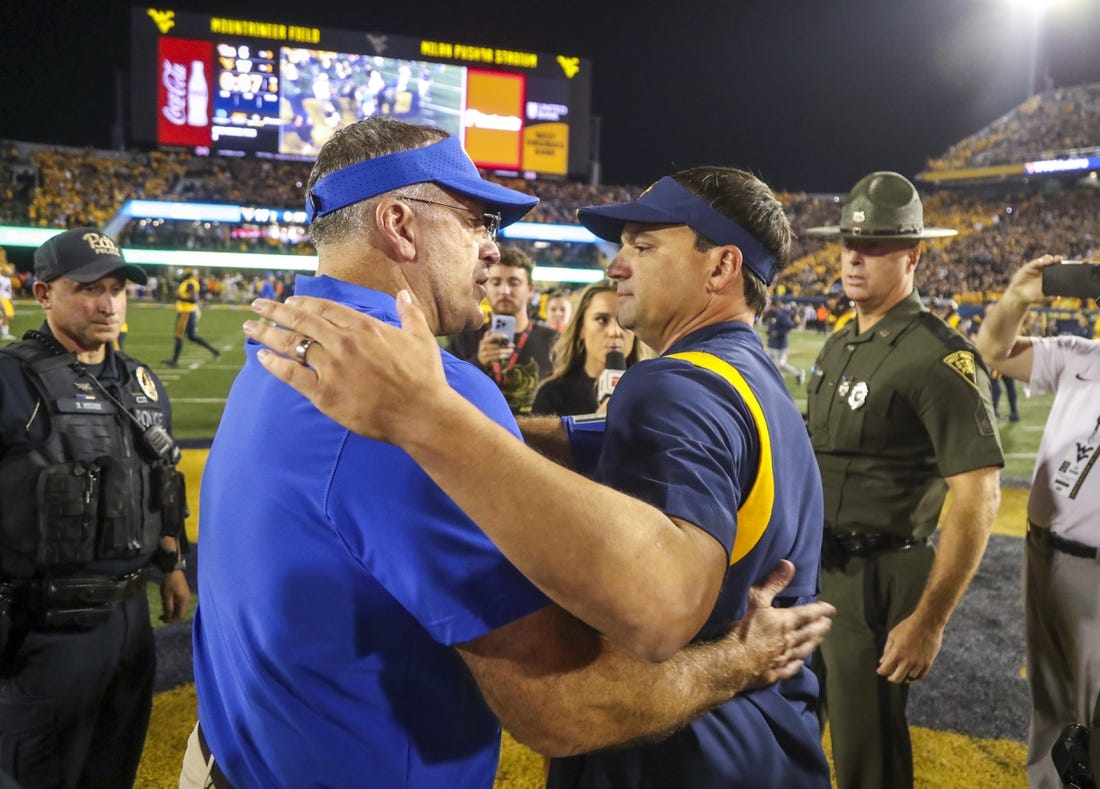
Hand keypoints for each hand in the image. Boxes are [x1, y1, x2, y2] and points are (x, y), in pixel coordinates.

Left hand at [159, 570, 191, 622]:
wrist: (174, 570)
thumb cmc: (170, 583)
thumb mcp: (167, 596)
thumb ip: (168, 608)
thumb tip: (168, 618)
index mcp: (184, 601)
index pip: (180, 616)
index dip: (172, 620)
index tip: (163, 620)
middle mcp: (187, 600)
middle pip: (180, 613)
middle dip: (171, 617)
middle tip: (160, 618)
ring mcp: (185, 597)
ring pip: (179, 609)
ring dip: (171, 612)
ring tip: (162, 613)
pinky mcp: (183, 594)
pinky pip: (178, 604)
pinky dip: (172, 607)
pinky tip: (166, 606)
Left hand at [244, 292, 449, 445]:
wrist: (421, 413)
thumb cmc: (425, 377)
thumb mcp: (421, 338)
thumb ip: (410, 313)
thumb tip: (403, 295)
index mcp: (364, 326)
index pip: (324, 308)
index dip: (303, 303)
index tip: (289, 301)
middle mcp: (343, 342)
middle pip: (300, 320)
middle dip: (275, 311)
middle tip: (257, 305)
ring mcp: (331, 367)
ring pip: (291, 344)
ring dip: (266, 333)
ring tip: (250, 327)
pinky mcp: (324, 393)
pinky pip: (291, 375)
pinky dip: (274, 364)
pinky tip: (261, 357)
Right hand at [477, 331, 512, 366]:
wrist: (481, 360)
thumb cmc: (487, 349)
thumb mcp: (487, 342)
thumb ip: (491, 336)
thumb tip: (493, 329)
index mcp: (484, 340)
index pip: (493, 336)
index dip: (500, 336)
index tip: (507, 336)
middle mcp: (483, 346)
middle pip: (496, 345)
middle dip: (505, 345)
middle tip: (512, 345)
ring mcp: (484, 353)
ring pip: (497, 351)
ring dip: (505, 351)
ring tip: (511, 350)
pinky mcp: (485, 359)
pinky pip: (495, 357)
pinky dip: (501, 356)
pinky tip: (506, 355)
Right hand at [722, 560, 835, 689]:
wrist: (734, 662)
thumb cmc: (744, 629)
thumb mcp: (757, 600)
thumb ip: (774, 583)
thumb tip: (789, 563)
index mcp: (785, 622)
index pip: (808, 614)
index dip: (821, 610)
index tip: (831, 609)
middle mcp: (789, 640)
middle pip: (809, 633)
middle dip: (820, 627)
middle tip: (828, 624)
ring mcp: (783, 658)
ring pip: (803, 650)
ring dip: (812, 643)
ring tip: (820, 640)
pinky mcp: (774, 673)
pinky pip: (790, 668)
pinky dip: (797, 664)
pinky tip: (800, 663)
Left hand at [877, 611, 942, 683]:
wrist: (927, 623)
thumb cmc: (908, 626)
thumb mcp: (893, 635)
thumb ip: (887, 650)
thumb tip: (882, 661)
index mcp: (896, 654)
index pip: (885, 670)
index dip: (881, 671)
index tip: (880, 670)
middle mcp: (907, 661)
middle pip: (896, 679)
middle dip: (891, 677)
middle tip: (890, 675)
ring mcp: (918, 663)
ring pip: (909, 678)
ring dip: (904, 675)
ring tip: (902, 671)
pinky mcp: (927, 663)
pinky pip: (920, 676)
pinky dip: (915, 676)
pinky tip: (911, 671)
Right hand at [1003, 254, 1061, 304]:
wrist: (1018, 296)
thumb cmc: (1032, 296)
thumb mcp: (1041, 298)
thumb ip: (1049, 298)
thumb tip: (1057, 298)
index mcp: (1049, 276)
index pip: (1057, 268)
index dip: (1061, 265)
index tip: (1066, 264)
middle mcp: (1043, 270)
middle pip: (1051, 262)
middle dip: (1056, 259)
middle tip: (1059, 259)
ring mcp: (1035, 268)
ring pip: (1043, 260)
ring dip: (1047, 259)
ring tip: (1050, 260)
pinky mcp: (1027, 268)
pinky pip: (1033, 263)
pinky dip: (1037, 262)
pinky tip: (1040, 262)